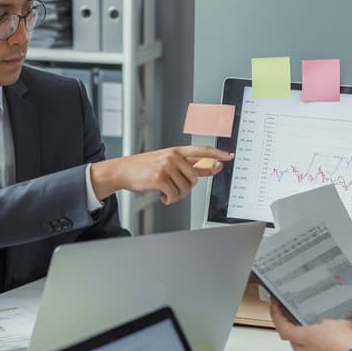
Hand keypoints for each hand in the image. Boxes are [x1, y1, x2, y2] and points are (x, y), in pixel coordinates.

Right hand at [90, 146, 232, 204]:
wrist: (122, 171)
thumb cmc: (144, 168)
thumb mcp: (166, 161)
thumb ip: (188, 165)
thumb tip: (210, 167)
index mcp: (176, 151)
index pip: (202, 150)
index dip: (217, 154)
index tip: (229, 157)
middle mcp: (173, 157)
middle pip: (195, 178)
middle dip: (186, 188)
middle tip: (174, 189)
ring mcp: (166, 166)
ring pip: (185, 189)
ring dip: (176, 195)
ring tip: (165, 191)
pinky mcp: (159, 178)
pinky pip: (174, 195)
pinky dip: (168, 200)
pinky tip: (161, 195)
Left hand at [269, 300, 351, 350]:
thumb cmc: (346, 339)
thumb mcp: (328, 321)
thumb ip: (316, 322)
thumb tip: (316, 324)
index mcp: (302, 338)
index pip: (281, 327)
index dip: (275, 315)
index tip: (274, 305)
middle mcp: (304, 348)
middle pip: (286, 334)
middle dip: (283, 322)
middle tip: (282, 310)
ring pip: (295, 340)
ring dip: (292, 329)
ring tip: (294, 317)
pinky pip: (305, 344)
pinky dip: (302, 335)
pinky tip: (308, 328)